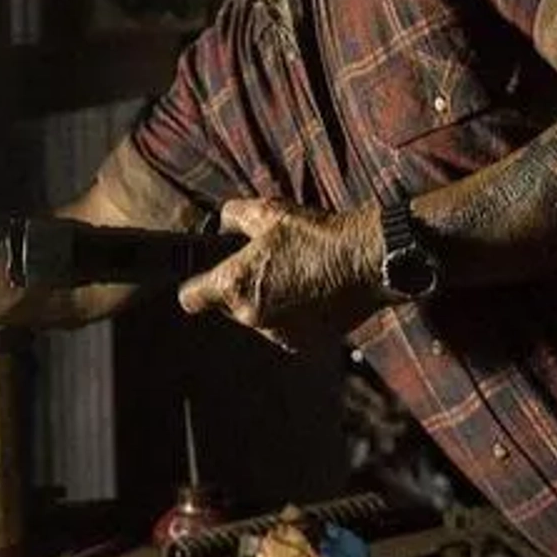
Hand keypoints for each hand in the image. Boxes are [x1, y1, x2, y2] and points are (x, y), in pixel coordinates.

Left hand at [176, 198, 382, 349]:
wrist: (366, 261)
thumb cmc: (316, 234)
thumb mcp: (267, 211)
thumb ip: (232, 216)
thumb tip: (222, 224)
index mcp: (234, 286)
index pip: (190, 298)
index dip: (195, 286)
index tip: (204, 280)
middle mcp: (250, 316)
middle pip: (227, 307)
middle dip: (239, 290)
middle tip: (266, 266)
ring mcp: (278, 334)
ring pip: (257, 319)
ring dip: (267, 303)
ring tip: (294, 276)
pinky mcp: (303, 345)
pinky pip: (285, 330)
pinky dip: (292, 316)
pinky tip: (309, 292)